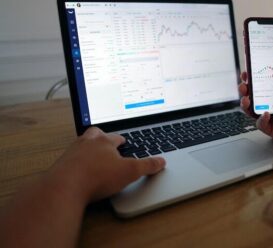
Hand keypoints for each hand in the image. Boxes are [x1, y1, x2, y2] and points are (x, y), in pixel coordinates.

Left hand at [49, 127, 165, 203]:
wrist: (65, 187)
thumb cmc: (98, 176)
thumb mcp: (129, 172)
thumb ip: (147, 166)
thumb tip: (161, 161)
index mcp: (104, 141)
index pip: (115, 137)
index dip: (121, 140)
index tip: (123, 141)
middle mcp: (86, 143)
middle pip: (94, 134)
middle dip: (101, 136)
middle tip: (105, 141)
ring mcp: (71, 153)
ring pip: (80, 144)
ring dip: (87, 147)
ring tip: (92, 154)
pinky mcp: (60, 165)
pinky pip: (69, 158)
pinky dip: (76, 161)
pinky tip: (79, 170)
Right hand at [239, 59, 272, 145]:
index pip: (262, 84)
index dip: (252, 79)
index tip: (246, 73)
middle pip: (253, 97)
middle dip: (244, 90)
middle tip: (243, 86)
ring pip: (252, 111)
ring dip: (245, 105)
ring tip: (246, 100)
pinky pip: (261, 125)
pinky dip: (260, 120)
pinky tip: (266, 113)